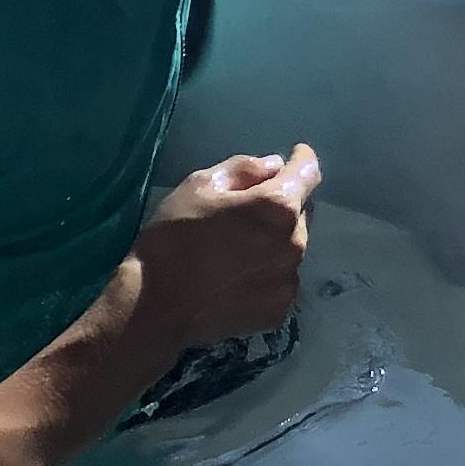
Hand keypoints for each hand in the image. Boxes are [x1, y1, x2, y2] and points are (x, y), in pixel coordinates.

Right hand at [133, 143, 319, 345]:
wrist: (156, 306)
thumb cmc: (173, 237)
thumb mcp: (200, 185)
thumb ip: (244, 169)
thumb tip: (274, 166)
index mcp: (278, 207)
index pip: (308, 173)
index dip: (302, 159)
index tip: (296, 155)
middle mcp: (295, 243)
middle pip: (299, 212)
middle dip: (280, 204)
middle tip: (245, 210)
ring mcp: (289, 281)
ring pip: (291, 246)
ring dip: (275, 239)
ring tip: (238, 247)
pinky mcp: (280, 310)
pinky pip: (281, 278)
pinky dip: (268, 271)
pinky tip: (237, 275)